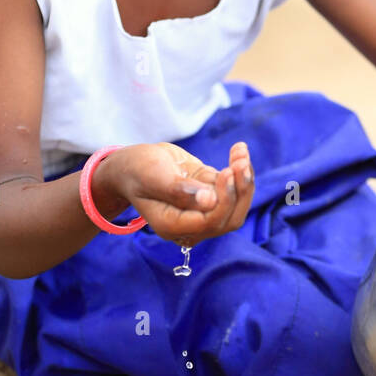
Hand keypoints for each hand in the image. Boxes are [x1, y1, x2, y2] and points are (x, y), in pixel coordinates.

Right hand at [95, 140, 253, 244]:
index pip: (210, 222)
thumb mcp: (154, 177)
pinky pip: (232, 187)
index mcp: (173, 226)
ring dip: (243, 179)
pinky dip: (239, 169)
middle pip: (229, 218)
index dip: (224, 200)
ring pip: (235, 203)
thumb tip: (209, 201)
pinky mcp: (210, 192)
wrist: (132, 163)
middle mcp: (190, 223)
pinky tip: (238, 149)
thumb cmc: (137, 170)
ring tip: (240, 153)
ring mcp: (202, 209)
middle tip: (240, 163)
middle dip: (240, 191)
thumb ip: (179, 191)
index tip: (226, 172)